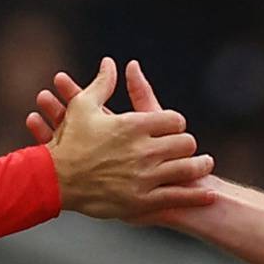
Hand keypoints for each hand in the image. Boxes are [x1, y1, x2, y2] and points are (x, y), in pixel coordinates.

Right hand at [35, 59, 217, 221]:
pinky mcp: (142, 201)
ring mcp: (144, 177)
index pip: (174, 120)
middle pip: (184, 143)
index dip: (176, 123)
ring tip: (205, 165)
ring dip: (199, 166)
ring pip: (186, 169)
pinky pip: (178, 197)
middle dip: (187, 144)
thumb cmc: (69, 142)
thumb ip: (102, 84)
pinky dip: (196, 196)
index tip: (175, 126)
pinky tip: (208, 194)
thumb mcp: (82, 107)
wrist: (54, 181)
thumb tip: (110, 62)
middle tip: (189, 146)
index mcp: (133, 126)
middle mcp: (143, 150)